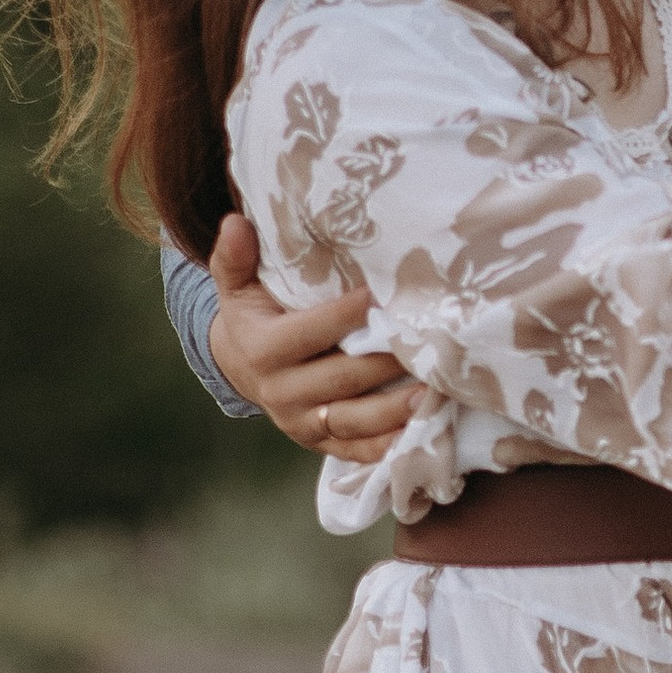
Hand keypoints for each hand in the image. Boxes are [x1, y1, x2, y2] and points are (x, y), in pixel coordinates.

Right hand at [204, 214, 423, 461]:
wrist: (240, 367)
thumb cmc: (252, 316)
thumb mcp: (237, 287)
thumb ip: (235, 258)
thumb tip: (236, 222)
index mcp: (262, 350)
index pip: (313, 331)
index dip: (349, 314)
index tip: (385, 295)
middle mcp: (280, 392)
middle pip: (343, 377)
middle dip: (387, 361)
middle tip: (430, 342)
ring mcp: (302, 423)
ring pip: (355, 420)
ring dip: (397, 408)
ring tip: (436, 390)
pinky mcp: (321, 443)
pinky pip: (359, 450)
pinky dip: (392, 444)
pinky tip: (425, 428)